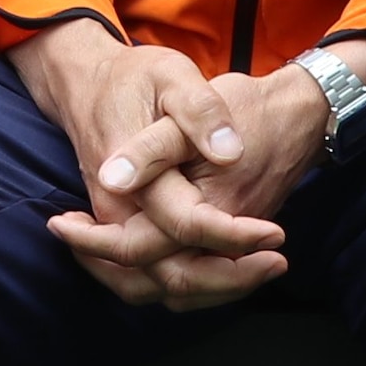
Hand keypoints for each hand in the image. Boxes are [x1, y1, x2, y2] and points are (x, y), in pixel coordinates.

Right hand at [10, 25, 289, 310]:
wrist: (88, 83)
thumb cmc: (133, 78)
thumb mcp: (172, 75)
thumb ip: (200, 111)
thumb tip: (229, 151)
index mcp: (131, 181)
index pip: (188, 227)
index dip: (236, 237)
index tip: (277, 235)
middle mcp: (117, 214)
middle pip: (170, 277)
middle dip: (229, 280)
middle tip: (277, 262)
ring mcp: (115, 227)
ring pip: (158, 288)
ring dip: (211, 290)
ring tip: (261, 269)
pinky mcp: (121, 230)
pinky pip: (150, 279)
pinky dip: (190, 285)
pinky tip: (228, 269)